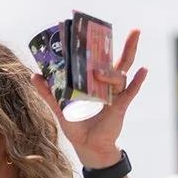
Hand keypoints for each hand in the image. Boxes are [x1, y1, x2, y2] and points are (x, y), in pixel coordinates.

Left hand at [33, 29, 146, 168]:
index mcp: (95, 83)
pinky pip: (131, 92)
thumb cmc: (76, 127)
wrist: (87, 147)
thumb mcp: (59, 108)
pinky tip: (143, 70)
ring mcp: (115, 95)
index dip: (102, 47)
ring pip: (120, 76)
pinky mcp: (120, 107)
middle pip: (121, 61)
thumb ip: (48, 92)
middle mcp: (108, 86)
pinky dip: (138, 81)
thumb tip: (34, 75)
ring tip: (100, 72)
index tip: (102, 31)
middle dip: (129, 46)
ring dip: (112, 72)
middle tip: (137, 30)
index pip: (101, 60)